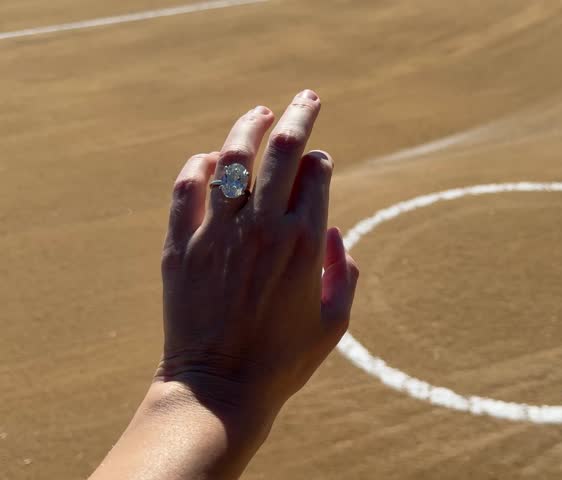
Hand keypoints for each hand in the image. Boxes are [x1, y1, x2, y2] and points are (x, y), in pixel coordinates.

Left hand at [158, 89, 358, 427]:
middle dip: (299, 116)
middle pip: (283, 151)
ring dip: (250, 127)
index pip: (316, 175)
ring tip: (261, 112)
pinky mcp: (181, 245)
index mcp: (305, 243)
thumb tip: (336, 233)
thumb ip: (345, 272)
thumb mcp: (335, 322)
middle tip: (307, 98)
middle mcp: (263, 228)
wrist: (220, 389)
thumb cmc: (284, 360)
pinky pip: (187, 188)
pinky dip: (199, 165)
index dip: (320, 161)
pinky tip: (209, 157)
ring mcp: (218, 233)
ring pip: (233, 158)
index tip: (319, 162)